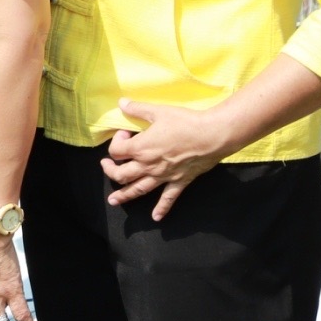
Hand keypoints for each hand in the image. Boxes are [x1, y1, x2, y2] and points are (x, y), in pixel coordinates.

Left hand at [103, 99, 234, 219]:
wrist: (213, 135)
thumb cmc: (185, 122)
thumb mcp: (158, 112)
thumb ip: (137, 109)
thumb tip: (121, 102)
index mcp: (141, 148)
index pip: (116, 151)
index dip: (116, 142)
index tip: (126, 133)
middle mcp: (148, 165)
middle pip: (121, 175)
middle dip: (110, 171)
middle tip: (107, 166)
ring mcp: (163, 176)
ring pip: (138, 190)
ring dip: (124, 196)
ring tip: (113, 201)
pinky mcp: (179, 182)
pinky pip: (168, 199)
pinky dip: (161, 209)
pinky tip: (156, 217)